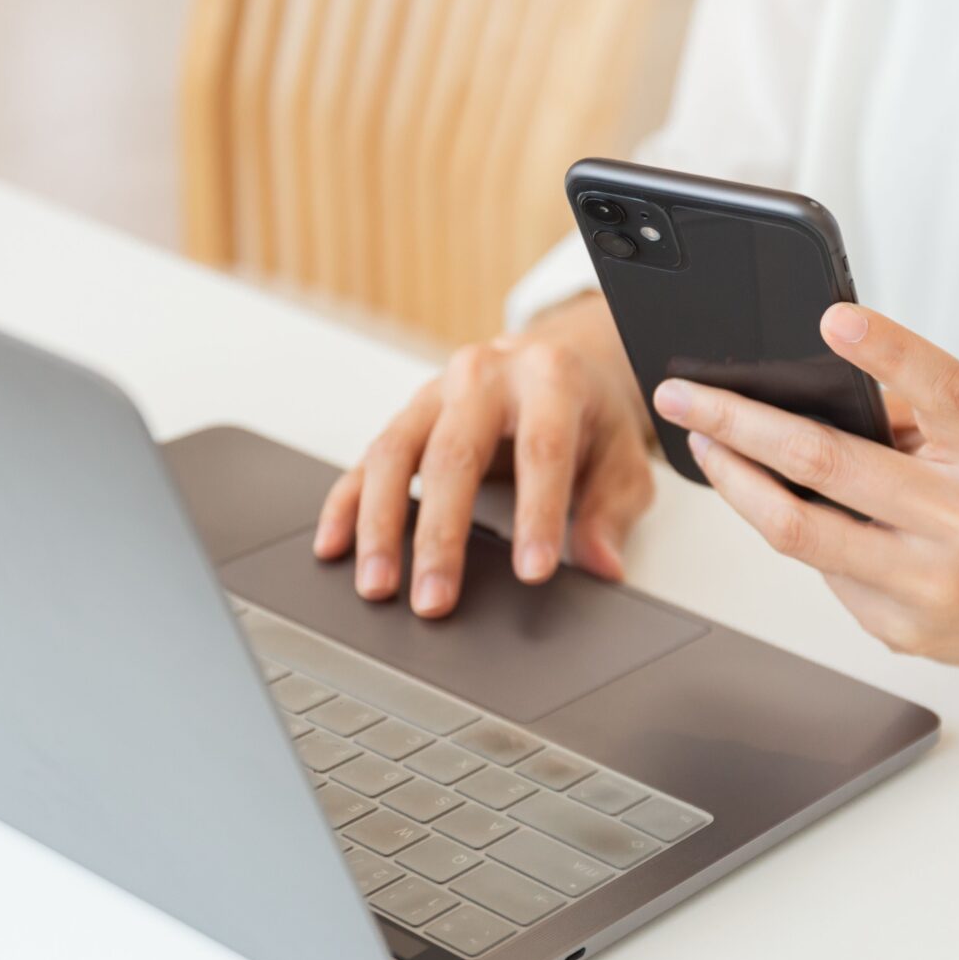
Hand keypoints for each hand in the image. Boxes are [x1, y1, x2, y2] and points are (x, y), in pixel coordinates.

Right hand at [314, 294, 653, 616]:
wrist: (558, 359)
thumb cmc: (589, 413)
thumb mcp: (624, 456)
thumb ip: (611, 510)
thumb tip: (602, 564)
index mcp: (550, 379)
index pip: (542, 450)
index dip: (537, 513)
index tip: (533, 572)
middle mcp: (485, 376)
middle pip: (454, 455)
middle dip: (441, 535)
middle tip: (435, 600)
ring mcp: (437, 393)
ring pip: (395, 454)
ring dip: (380, 526)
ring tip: (378, 586)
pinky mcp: (407, 415)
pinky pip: (367, 459)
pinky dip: (347, 503)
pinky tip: (334, 545)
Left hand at [651, 303, 958, 670]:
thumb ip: (907, 415)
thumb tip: (797, 394)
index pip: (943, 388)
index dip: (889, 349)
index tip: (833, 318)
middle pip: (828, 464)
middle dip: (739, 424)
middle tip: (685, 396)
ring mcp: (932, 584)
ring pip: (799, 530)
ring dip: (735, 483)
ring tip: (705, 446)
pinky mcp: (902, 630)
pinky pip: (822, 572)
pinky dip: (793, 531)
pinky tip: (779, 507)